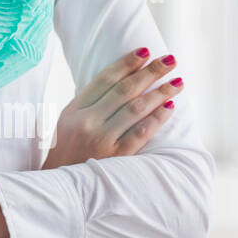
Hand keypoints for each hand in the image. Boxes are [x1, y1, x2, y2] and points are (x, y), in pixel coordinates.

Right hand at [42, 47, 183, 169]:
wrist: (60, 186)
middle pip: (124, 90)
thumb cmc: (65, 149)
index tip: (144, 51)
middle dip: (150, 72)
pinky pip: (141, 133)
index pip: (105, 79)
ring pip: (136, 109)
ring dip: (160, 93)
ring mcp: (102, 140)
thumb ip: (89, 103)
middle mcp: (88, 122)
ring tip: (177, 81)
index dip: (126, 64)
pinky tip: (170, 106)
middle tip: (169, 59)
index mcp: (74, 109)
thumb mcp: (67, 121)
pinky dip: (157, 118)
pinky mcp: (115, 157)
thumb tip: (122, 81)